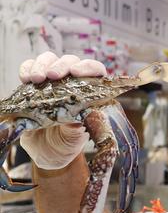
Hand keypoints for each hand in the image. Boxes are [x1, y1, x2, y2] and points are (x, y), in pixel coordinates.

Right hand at [18, 52, 106, 169]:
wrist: (46, 152)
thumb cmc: (66, 144)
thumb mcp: (72, 140)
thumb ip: (76, 129)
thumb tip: (76, 120)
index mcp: (91, 94)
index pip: (96, 72)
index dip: (88, 68)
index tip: (76, 72)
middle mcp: (74, 83)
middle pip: (71, 62)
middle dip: (61, 66)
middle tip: (52, 76)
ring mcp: (53, 81)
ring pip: (50, 59)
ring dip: (43, 65)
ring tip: (37, 79)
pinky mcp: (35, 83)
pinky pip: (30, 67)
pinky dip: (27, 69)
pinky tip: (26, 79)